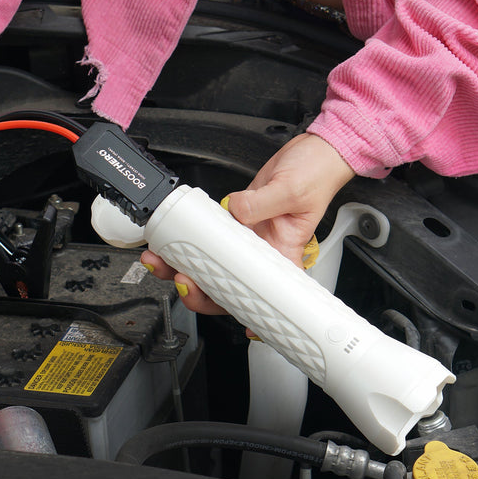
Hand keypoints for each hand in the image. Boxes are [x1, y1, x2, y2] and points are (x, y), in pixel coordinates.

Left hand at [140, 133, 354, 314]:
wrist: (310, 153)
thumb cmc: (316, 176)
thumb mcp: (293, 190)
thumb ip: (262, 202)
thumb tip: (236, 211)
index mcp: (284, 253)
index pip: (266, 293)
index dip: (250, 313)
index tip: (242, 325)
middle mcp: (261, 250)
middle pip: (226, 283)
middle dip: (198, 289)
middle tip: (182, 281)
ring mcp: (244, 236)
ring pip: (210, 261)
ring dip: (183, 264)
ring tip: (162, 262)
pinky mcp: (233, 219)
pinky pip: (206, 234)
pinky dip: (186, 238)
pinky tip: (170, 240)